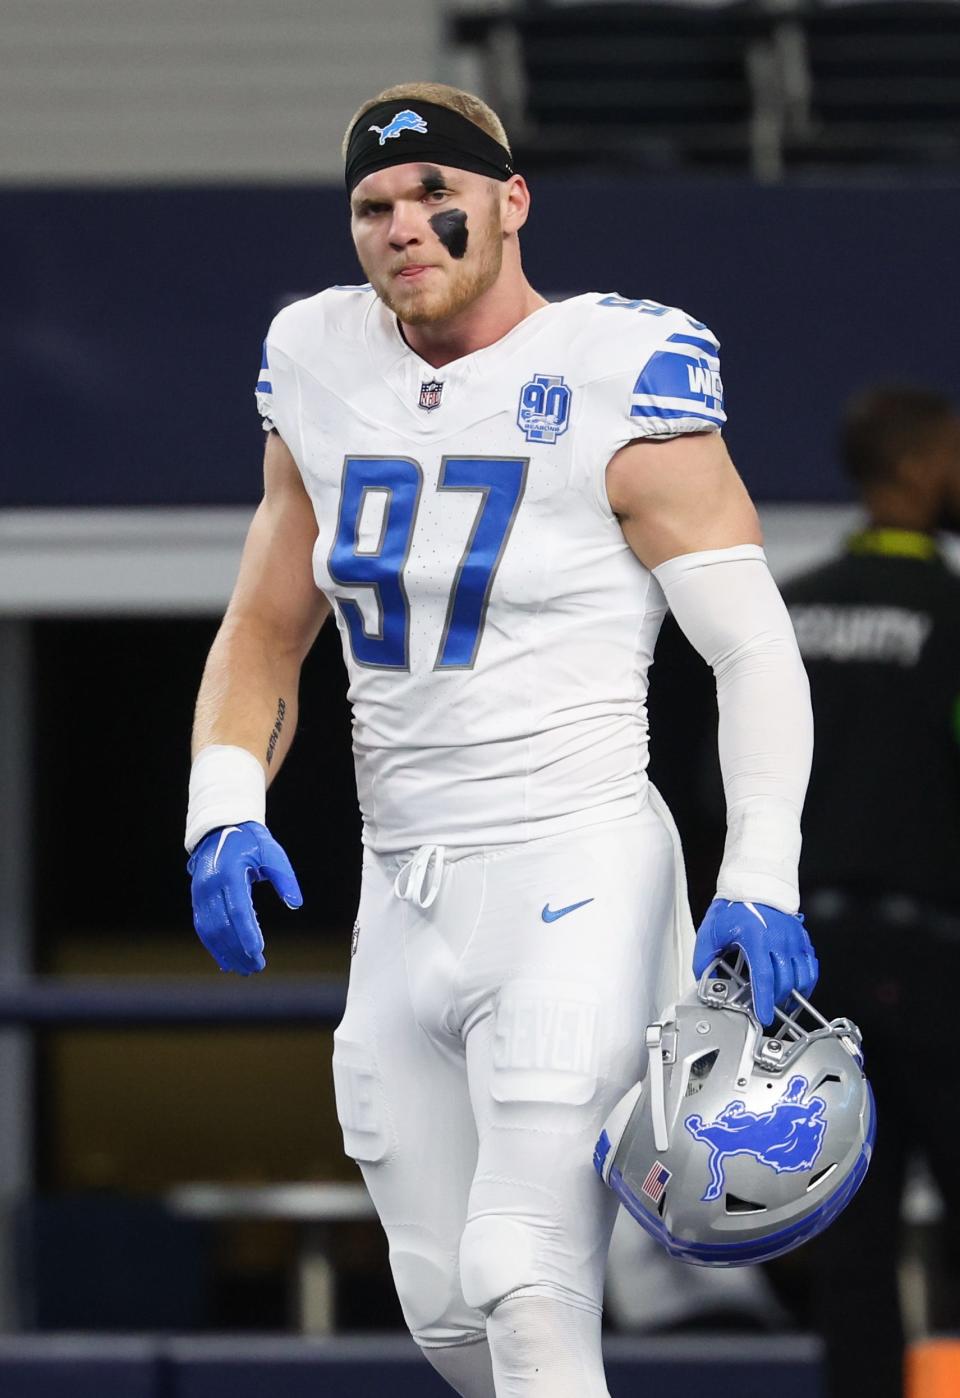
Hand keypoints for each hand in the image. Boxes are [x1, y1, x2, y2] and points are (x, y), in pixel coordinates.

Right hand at [187, 821, 301, 974]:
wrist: (219, 829)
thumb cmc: (250, 841)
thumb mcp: (272, 852)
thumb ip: (284, 877)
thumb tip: (296, 903)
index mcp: (229, 872)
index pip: (238, 909)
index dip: (247, 933)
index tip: (258, 953)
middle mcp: (210, 885)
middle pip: (223, 925)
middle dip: (239, 949)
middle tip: (256, 968)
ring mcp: (200, 893)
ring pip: (210, 931)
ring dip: (226, 952)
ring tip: (244, 969)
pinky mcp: (197, 899)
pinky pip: (203, 927)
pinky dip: (214, 946)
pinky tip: (227, 960)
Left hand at [693, 898, 817, 1025]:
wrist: (754, 882)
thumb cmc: (734, 905)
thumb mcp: (711, 931)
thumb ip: (705, 959)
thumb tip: (704, 980)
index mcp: (756, 938)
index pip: (763, 977)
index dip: (764, 1001)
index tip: (764, 1017)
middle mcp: (779, 939)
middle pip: (784, 981)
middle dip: (775, 1000)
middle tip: (766, 1009)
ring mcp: (793, 938)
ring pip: (802, 976)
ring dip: (793, 993)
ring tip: (782, 1003)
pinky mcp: (801, 937)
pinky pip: (810, 965)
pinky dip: (806, 980)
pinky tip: (796, 987)